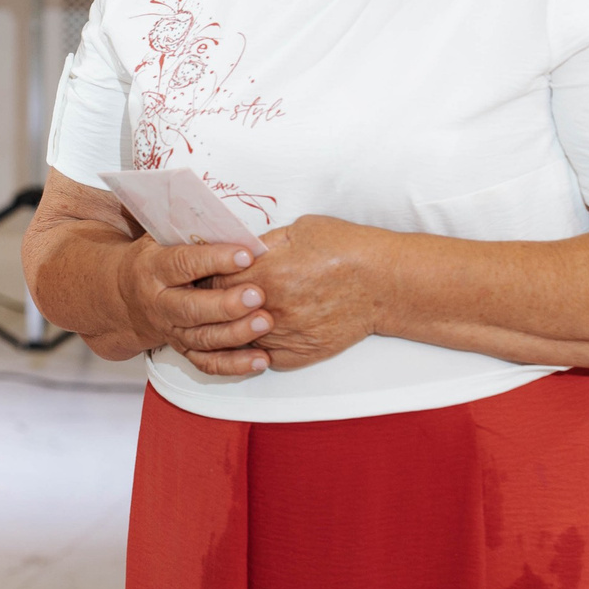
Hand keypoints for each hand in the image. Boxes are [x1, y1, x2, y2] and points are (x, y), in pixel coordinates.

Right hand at [113, 236, 271, 375]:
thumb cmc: (155, 259)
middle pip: (191, 308)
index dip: (214, 260)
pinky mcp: (182, 350)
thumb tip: (223, 218)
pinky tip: (260, 359)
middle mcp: (159, 303)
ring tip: (266, 322)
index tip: (245, 255)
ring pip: (202, 338)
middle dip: (226, 304)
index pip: (183, 263)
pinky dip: (235, 365)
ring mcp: (170, 330)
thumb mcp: (160, 236)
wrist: (124, 295)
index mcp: (153, 268)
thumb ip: (187, 229)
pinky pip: (207, 363)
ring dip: (236, 333)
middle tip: (257, 295)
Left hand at [213, 215, 388, 372]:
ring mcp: (285, 335)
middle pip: (220, 313)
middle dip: (212, 304)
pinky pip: (263, 357)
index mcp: (266, 274)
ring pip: (237, 340)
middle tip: (209, 297)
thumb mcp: (297, 231)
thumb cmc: (346, 250)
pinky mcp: (301, 354)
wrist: (385, 283)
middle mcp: (271, 309)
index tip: (203, 276)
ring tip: (229, 317)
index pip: (213, 282)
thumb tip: (237, 252)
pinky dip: (255, 348)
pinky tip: (255, 335)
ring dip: (230, 329)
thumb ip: (262, 245)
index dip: (206, 278)